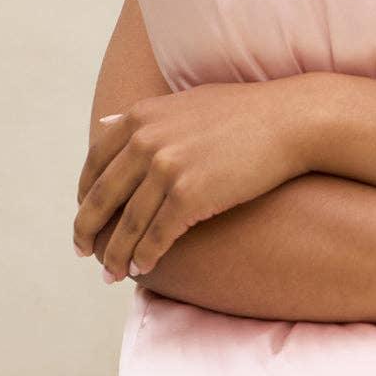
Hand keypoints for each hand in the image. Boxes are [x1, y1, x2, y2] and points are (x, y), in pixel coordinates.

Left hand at [73, 78, 312, 280]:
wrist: (291, 120)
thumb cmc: (244, 113)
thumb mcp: (185, 103)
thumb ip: (143, 117)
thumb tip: (102, 124)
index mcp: (141, 116)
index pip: (94, 164)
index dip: (85, 197)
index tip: (87, 217)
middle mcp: (146, 140)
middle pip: (100, 198)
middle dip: (88, 231)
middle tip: (84, 252)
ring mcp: (166, 168)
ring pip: (126, 225)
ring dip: (115, 255)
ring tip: (112, 272)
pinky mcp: (189, 195)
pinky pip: (155, 237)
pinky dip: (145, 256)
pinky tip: (143, 267)